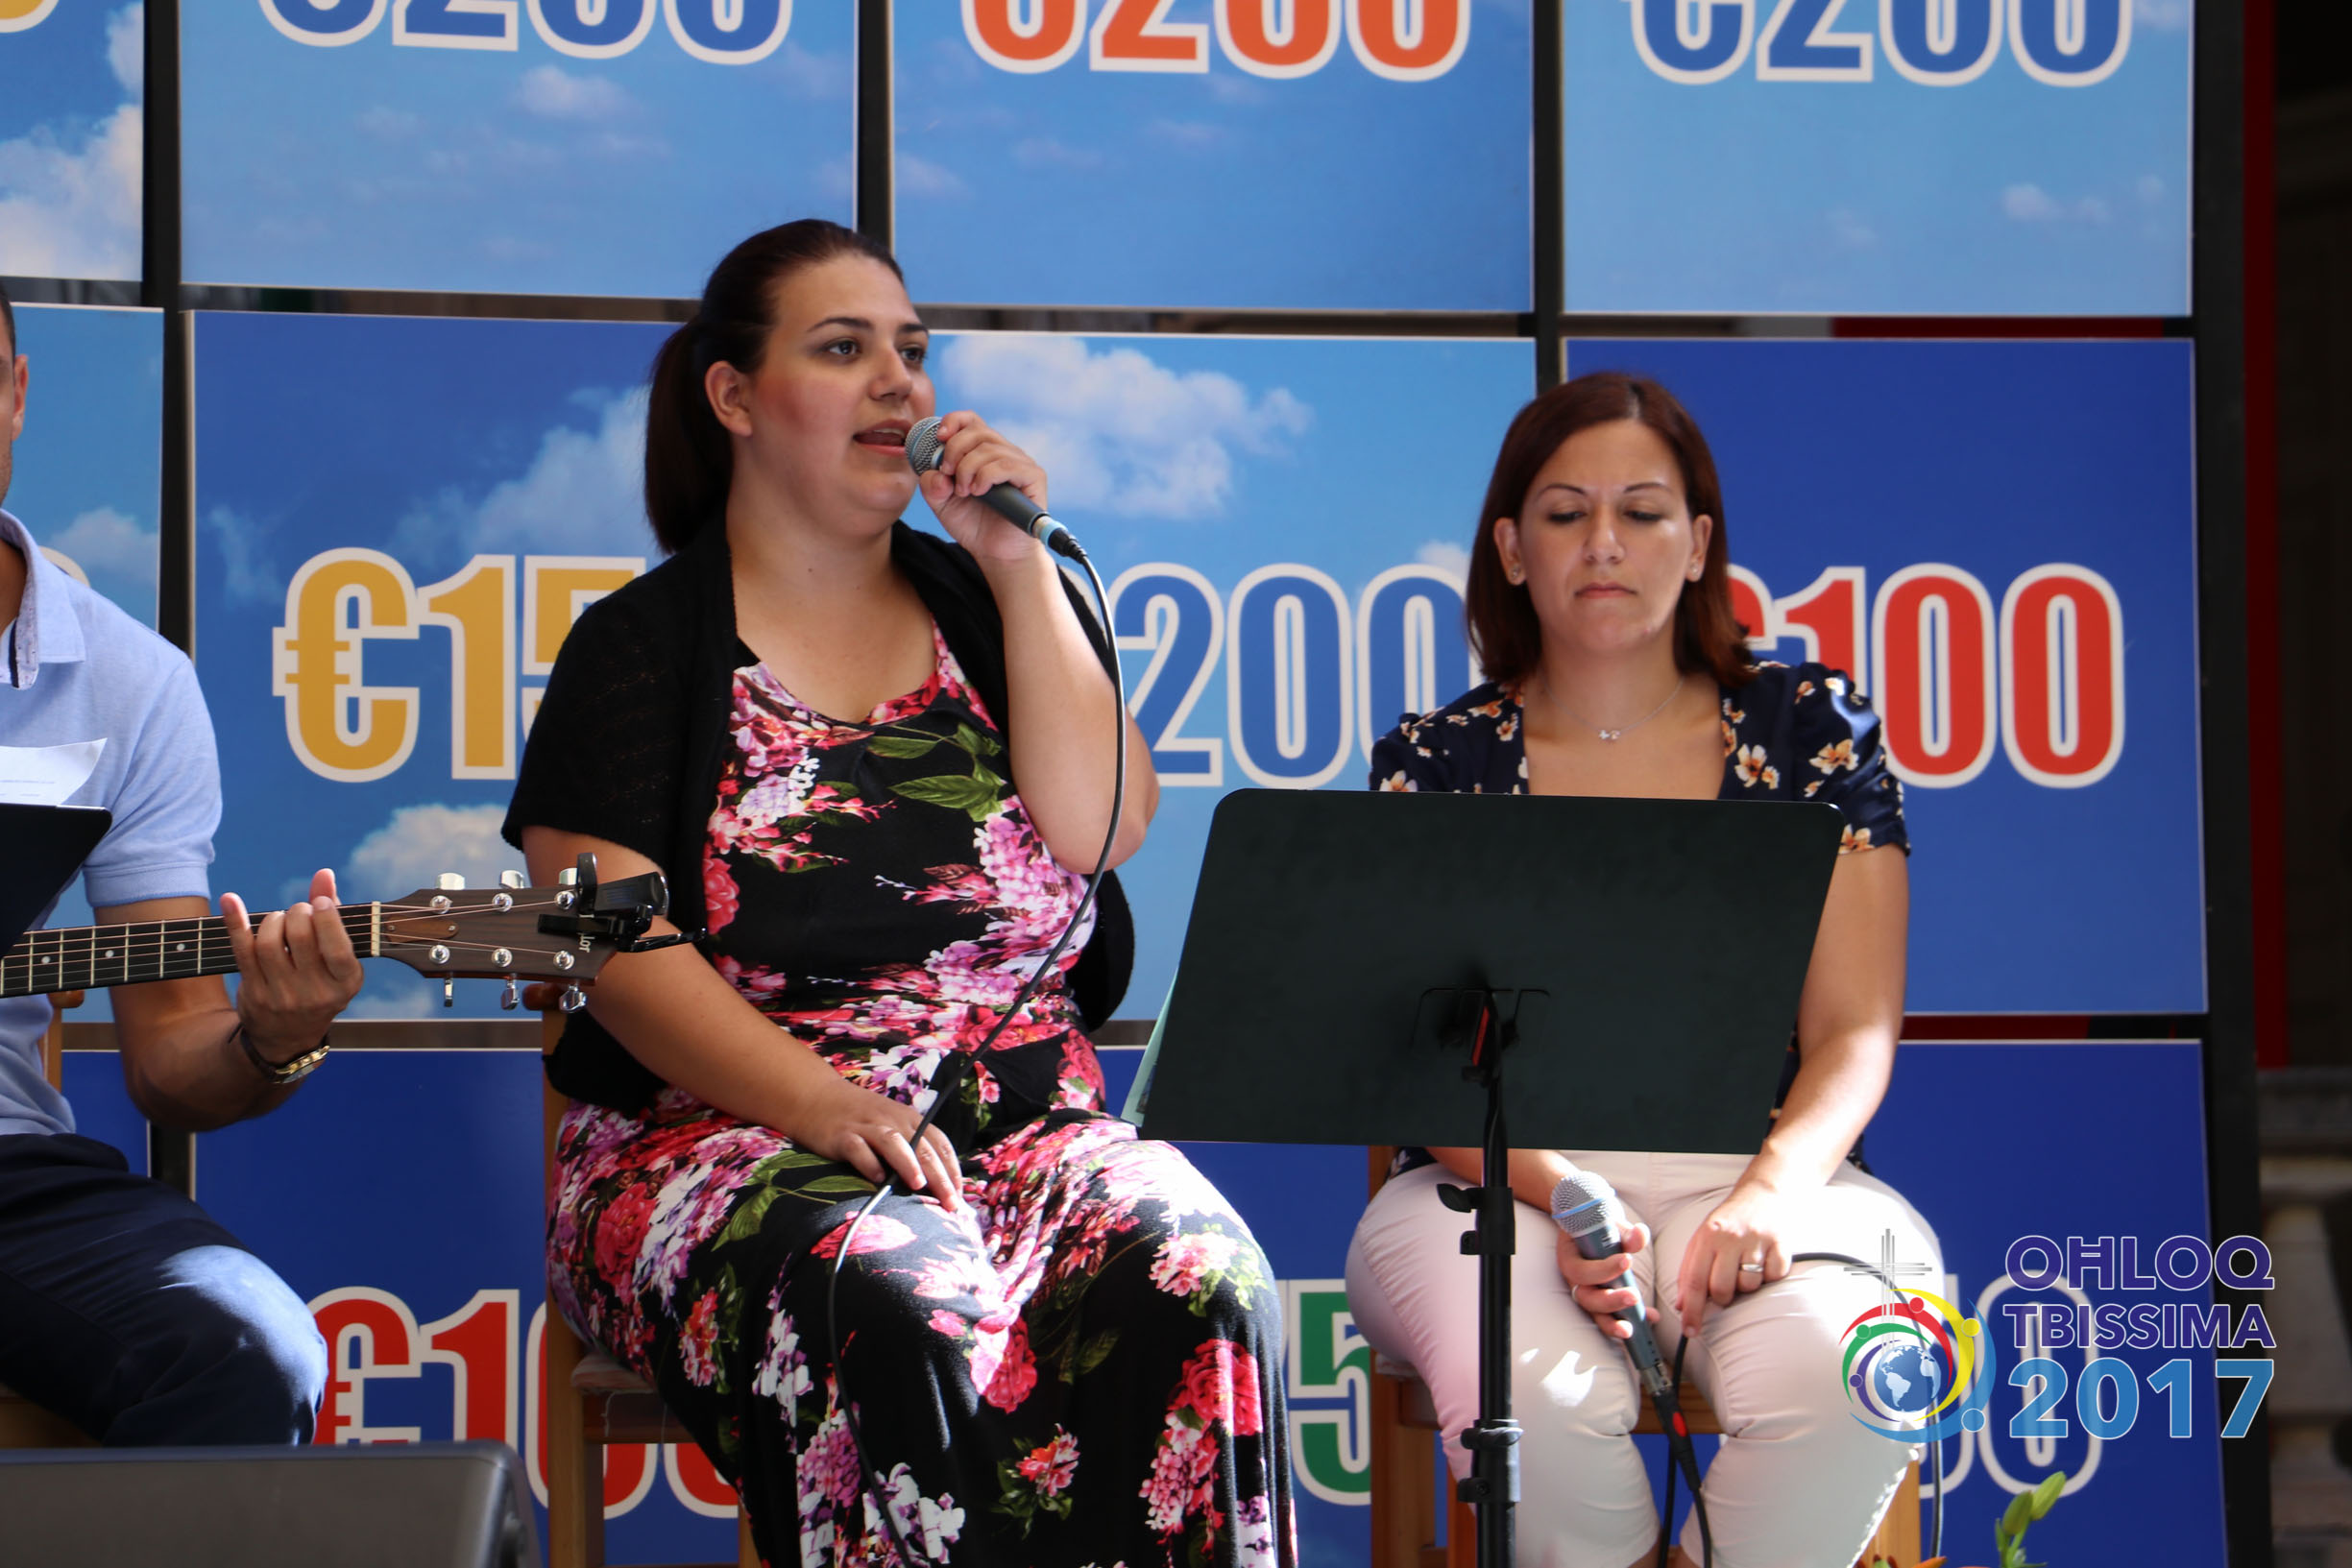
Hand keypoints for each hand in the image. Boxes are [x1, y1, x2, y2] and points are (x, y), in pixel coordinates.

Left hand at [220, 868, 363, 1066]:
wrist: (287, 1037)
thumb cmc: (320, 984)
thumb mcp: (338, 960)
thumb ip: (333, 915)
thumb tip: (324, 874)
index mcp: (346, 983)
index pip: (337, 948)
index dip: (326, 919)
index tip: (318, 902)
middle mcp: (316, 993)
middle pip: (300, 937)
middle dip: (297, 912)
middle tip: (299, 912)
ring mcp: (282, 996)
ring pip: (269, 943)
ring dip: (273, 920)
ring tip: (279, 921)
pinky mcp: (254, 993)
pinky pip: (242, 951)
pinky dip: (235, 922)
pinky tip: (231, 899)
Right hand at [788, 1074, 964, 1211]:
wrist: (817, 1098)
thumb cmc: (862, 1118)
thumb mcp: (893, 1125)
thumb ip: (912, 1147)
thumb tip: (937, 1185)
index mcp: (910, 1119)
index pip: (940, 1143)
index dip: (953, 1169)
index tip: (960, 1196)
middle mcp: (892, 1121)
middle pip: (922, 1147)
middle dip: (940, 1176)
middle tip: (951, 1203)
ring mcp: (867, 1127)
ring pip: (894, 1143)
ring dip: (908, 1163)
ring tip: (919, 1185)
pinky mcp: (842, 1135)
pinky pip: (857, 1148)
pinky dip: (868, 1163)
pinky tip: (876, 1179)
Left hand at [915, 409, 1048, 563]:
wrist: (996, 552)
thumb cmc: (973, 525)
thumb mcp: (941, 504)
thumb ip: (932, 485)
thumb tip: (938, 472)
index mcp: (982, 452)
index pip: (971, 420)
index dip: (953, 421)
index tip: (939, 438)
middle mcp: (1003, 452)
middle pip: (978, 431)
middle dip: (955, 450)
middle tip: (947, 474)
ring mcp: (1020, 463)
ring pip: (990, 448)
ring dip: (968, 468)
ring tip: (964, 492)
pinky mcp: (1034, 477)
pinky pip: (1007, 465)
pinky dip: (986, 476)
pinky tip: (979, 492)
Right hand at [1557, 1220, 1657, 1342]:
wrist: (1594, 1228)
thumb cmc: (1598, 1224)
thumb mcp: (1610, 1223)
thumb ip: (1625, 1232)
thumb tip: (1640, 1234)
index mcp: (1570, 1259)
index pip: (1581, 1271)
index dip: (1603, 1270)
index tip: (1627, 1260)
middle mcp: (1576, 1281)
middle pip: (1586, 1298)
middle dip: (1610, 1301)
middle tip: (1633, 1296)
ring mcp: (1588, 1293)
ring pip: (1596, 1313)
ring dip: (1613, 1323)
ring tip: (1631, 1329)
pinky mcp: (1603, 1300)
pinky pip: (1612, 1316)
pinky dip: (1631, 1318)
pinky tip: (1652, 1317)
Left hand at [1674, 1181, 1791, 1336]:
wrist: (1762, 1194)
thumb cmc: (1728, 1222)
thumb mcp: (1702, 1239)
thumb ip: (1689, 1271)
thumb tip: (1682, 1306)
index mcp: (1707, 1237)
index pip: (1695, 1282)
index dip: (1692, 1311)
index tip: (1690, 1332)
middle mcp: (1731, 1238)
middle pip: (1722, 1290)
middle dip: (1722, 1298)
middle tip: (1725, 1285)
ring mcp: (1757, 1241)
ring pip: (1749, 1286)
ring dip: (1746, 1285)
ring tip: (1745, 1267)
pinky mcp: (1780, 1244)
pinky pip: (1774, 1277)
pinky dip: (1769, 1276)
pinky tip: (1764, 1261)